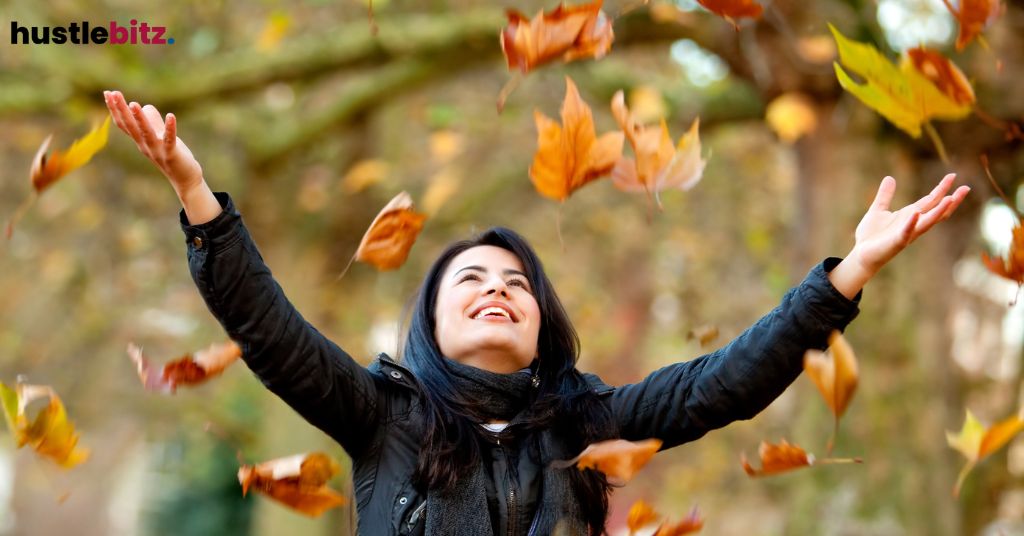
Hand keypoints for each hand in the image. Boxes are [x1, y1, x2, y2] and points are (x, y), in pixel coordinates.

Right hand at [103, 90, 202, 195]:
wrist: (185, 180)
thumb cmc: (173, 156)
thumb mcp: (160, 137)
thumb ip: (153, 122)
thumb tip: (145, 107)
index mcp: (141, 141)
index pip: (124, 124)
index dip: (115, 109)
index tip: (107, 93)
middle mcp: (145, 146)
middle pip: (130, 127)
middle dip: (121, 110)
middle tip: (113, 93)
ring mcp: (157, 151)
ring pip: (146, 133)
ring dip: (139, 119)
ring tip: (133, 103)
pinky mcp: (172, 155)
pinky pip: (169, 140)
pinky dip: (169, 128)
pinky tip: (171, 116)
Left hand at [828, 173, 969, 298]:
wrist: (861, 254)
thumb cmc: (871, 235)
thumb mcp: (878, 210)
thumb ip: (885, 195)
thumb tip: (890, 178)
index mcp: (910, 215)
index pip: (930, 200)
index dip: (941, 188)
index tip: (953, 176)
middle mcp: (913, 224)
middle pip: (937, 211)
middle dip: (951, 200)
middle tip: (966, 188)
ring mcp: (907, 233)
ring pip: (928, 222)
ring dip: (939, 211)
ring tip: (950, 199)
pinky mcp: (897, 242)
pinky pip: (906, 232)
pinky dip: (911, 223)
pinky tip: (916, 214)